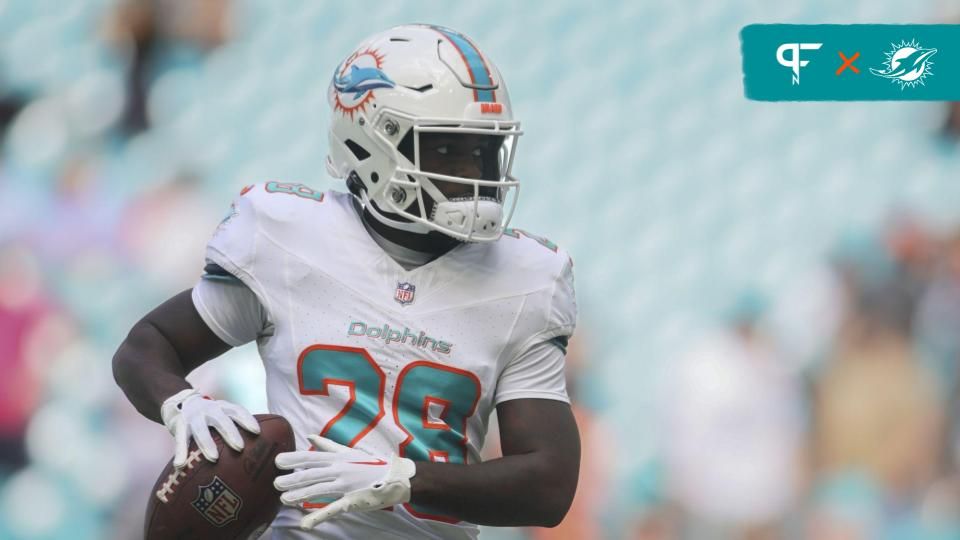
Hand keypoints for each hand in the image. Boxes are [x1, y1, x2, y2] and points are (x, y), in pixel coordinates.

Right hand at [160, 388, 259, 467]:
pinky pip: (180, 439)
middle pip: (222, 420)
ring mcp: (194, 417)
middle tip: (240, 447)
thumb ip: (233, 425)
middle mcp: (209, 410)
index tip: (257, 431)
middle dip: (231, 433)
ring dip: (207, 444)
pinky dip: (180, 452)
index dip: (247, 419)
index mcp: (222, 407)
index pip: (237, 410)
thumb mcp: (221, 413)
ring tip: (214, 458)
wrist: (179, 401)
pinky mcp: (179, 425)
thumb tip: (257, 445)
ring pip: (201, 430)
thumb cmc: (208, 415)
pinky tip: (180, 464)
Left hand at [274, 435, 415, 529]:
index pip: (311, 458)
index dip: (294, 460)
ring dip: (300, 494)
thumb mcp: (349, 452)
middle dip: (292, 479)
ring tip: (284, 498)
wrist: (395, 477)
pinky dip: (318, 516)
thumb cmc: (371, 464)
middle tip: (275, 483)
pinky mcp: (351, 500)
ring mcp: (345, 485)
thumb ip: (327, 446)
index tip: (278, 461)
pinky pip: (332, 509)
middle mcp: (340, 470)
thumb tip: (309, 436)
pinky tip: (305, 523)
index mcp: (338, 458)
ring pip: (319, 489)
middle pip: (312, 474)